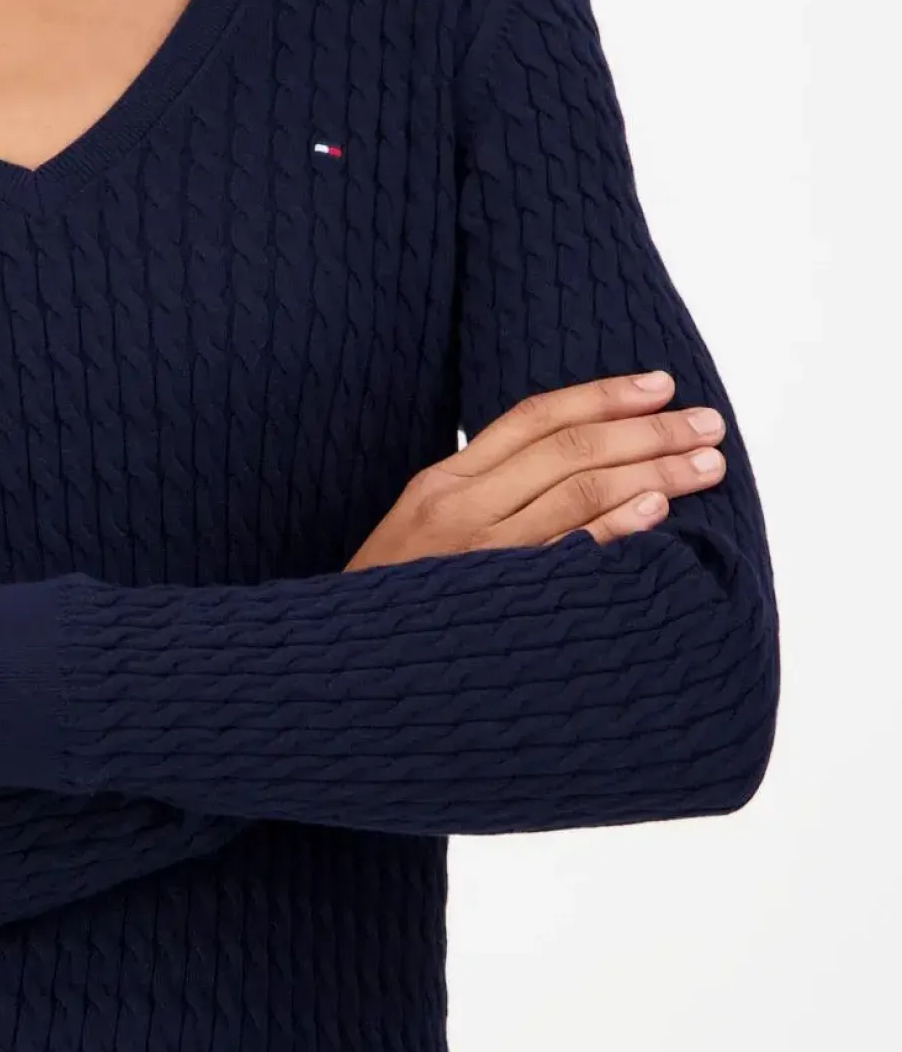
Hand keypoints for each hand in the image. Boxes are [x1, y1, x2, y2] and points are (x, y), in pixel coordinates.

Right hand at [344, 369, 728, 570]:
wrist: (343, 667)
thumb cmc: (395, 601)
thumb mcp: (422, 532)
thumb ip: (482, 497)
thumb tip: (568, 471)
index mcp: (442, 482)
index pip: (534, 417)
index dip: (602, 395)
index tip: (661, 384)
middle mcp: (460, 508)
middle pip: (568, 448)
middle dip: (648, 431)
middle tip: (708, 423)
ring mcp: (479, 554)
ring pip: (577, 491)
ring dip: (652, 472)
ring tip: (706, 463)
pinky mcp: (499, 601)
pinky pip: (569, 555)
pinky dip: (615, 528)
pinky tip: (658, 512)